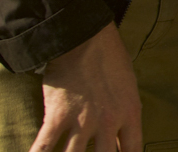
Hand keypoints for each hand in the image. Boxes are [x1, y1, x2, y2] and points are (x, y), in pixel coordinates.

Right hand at [34, 22, 140, 151]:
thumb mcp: (128, 87)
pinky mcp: (57, 117)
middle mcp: (108, 122)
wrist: (84, 38)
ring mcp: (81, 121)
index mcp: (130, 113)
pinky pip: (45, 147)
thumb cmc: (109, 59)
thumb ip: (125, 114)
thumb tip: (120, 139)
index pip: (132, 150)